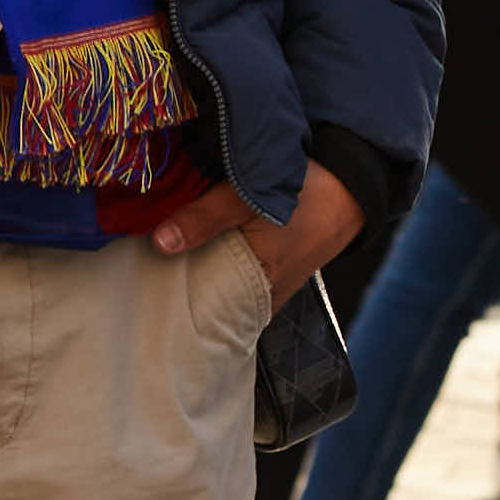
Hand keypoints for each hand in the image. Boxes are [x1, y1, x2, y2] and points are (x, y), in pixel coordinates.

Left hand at [151, 161, 361, 288]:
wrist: (354, 184)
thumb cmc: (310, 193)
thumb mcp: (253, 197)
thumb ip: (206, 217)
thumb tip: (160, 241)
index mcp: (261, 288)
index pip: (207, 315)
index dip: (175, 305)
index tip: (145, 296)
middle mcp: (266, 297)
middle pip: (212, 302)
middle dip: (181, 289)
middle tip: (144, 277)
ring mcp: (271, 285)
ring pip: (223, 289)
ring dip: (199, 275)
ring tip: (163, 262)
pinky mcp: (274, 271)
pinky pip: (236, 278)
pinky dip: (217, 266)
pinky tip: (195, 251)